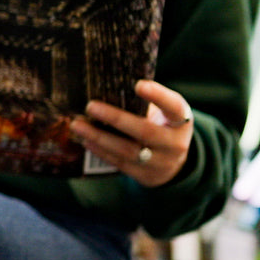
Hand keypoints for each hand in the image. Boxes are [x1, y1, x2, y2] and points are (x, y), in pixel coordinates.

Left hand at [69, 79, 194, 186]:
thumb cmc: (160, 127)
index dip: (158, 96)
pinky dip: (100, 150)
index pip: (174, 107)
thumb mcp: (162, 114)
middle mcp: (174, 144)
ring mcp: (160, 162)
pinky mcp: (144, 175)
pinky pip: (119, 163)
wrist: (171, 164)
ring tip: (78, 124)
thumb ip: (143, 104)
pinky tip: (84, 139)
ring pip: (127, 150)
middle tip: (90, 106)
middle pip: (144, 131)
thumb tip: (105, 87)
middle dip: (115, 118)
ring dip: (99, 137)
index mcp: (181, 121)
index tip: (138, 84)